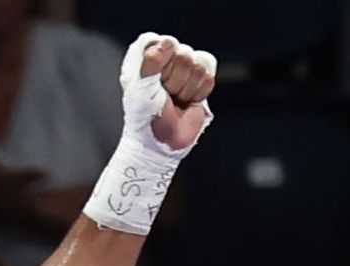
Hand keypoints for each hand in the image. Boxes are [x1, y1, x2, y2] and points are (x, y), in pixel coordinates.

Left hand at [131, 35, 216, 154]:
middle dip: (175, 79)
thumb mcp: (140, 88)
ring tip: (176, 100)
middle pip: (183, 52)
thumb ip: (151, 61)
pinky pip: (209, 73)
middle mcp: (165, 59)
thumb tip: (167, 43)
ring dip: (187, 87)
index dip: (160, 61)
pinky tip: (188, 100)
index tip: (152, 80)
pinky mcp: (201, 78)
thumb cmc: (146, 117)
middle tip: (165, 95)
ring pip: (197, 63)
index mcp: (145, 58)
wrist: (165, 140)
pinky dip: (200, 91)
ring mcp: (184, 68)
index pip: (160, 41)